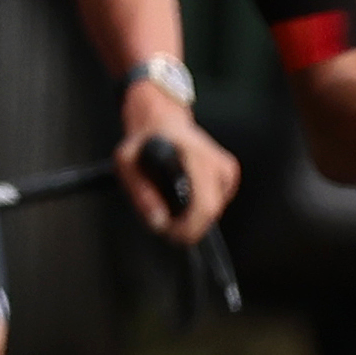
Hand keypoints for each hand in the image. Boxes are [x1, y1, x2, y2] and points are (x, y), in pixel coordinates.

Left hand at [118, 86, 235, 240]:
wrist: (161, 121)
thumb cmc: (144, 140)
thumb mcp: (126, 163)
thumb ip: (140, 194)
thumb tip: (158, 222)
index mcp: (195, 156)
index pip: (204, 205)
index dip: (187, 228)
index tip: (169, 232)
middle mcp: (215, 162)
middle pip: (211, 214)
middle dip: (187, 227)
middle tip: (165, 224)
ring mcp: (226, 168)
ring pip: (214, 212)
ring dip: (191, 217)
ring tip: (170, 203)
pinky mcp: (229, 174)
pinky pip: (216, 205)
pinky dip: (198, 208)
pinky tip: (184, 194)